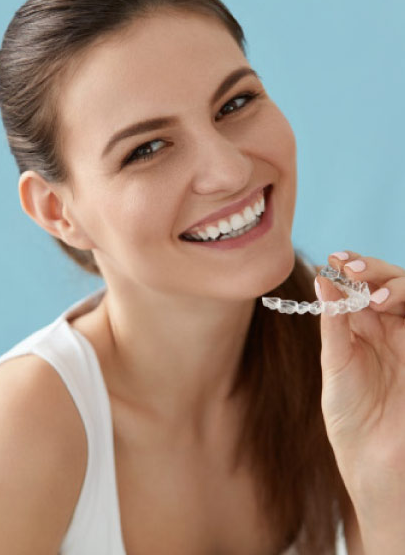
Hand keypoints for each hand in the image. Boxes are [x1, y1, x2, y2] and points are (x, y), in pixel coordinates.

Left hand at [316, 251, 404, 548]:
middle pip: (391, 284)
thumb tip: (323, 280)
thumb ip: (335, 325)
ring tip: (373, 294)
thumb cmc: (351, 418)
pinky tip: (388, 307)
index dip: (351, 269)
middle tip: (351, 266)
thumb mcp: (336, 365)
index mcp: (362, 330)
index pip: (362, 287)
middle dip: (373, 269)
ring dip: (395, 284)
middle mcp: (390, 330)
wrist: (375, 461)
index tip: (333, 258)